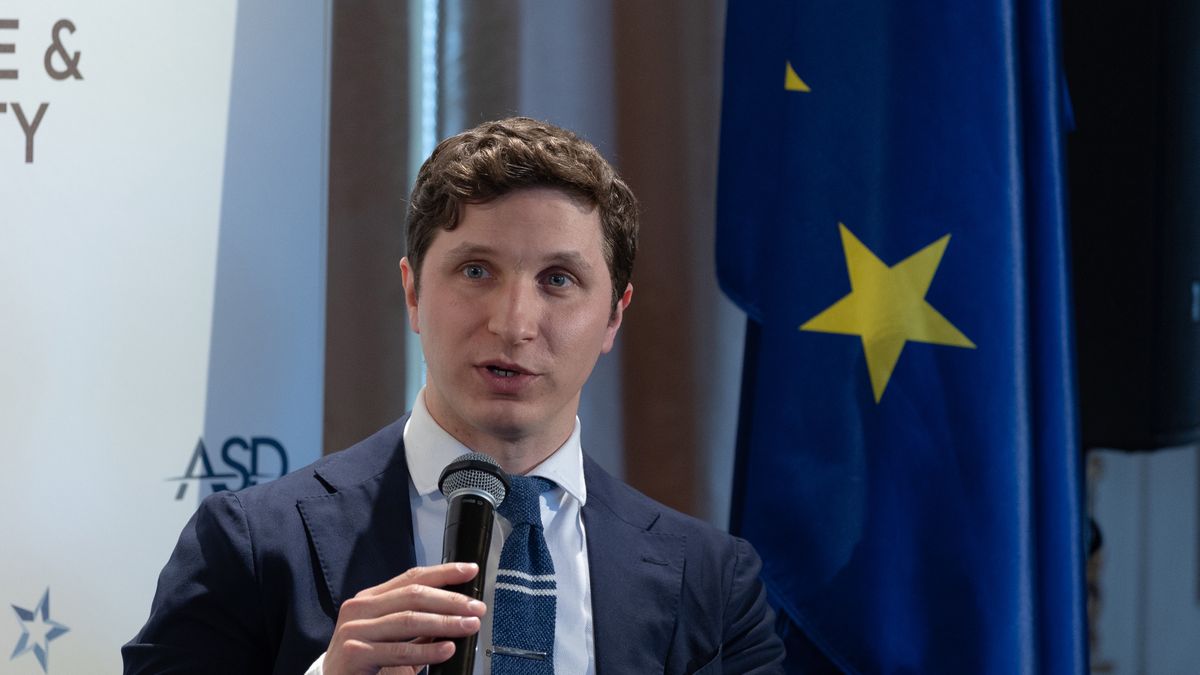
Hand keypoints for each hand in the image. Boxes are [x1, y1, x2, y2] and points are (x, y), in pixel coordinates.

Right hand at [323, 562, 485, 674]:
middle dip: (450, 600)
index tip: (470, 570)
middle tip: (477, 608)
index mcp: (369, 598)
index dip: (443, 572)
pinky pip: (399, 651)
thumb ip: (417, 623)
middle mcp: (359, 608)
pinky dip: (427, 651)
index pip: (411, 577)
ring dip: (445, 622)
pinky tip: (448, 649)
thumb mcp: (392, 637)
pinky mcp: (355, 654)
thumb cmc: (365, 662)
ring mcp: (354, 630)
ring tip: (470, 626)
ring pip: (408, 620)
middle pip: (413, 596)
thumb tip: (456, 611)